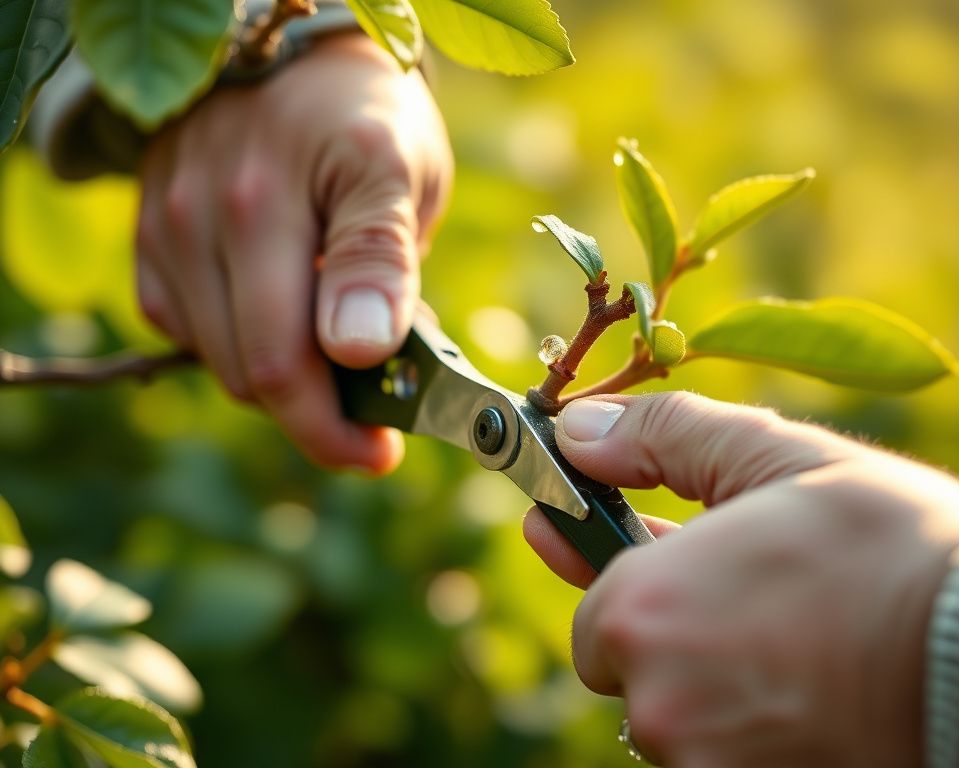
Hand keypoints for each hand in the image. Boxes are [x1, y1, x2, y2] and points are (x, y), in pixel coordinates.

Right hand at [135, 32, 451, 470]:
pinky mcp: (148, 237)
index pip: (282, 363)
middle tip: (372, 405)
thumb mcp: (400, 172)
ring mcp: (165, 229)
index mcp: (272, 205)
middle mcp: (200, 220)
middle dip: (316, 413)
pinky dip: (236, 342)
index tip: (381, 451)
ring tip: (334, 342)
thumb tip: (356, 352)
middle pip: (246, 376)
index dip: (332, 431)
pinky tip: (282, 309)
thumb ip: (380, 260)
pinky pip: (184, 328)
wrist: (291, 54)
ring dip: (281, 376)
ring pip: (216, 361)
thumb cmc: (362, 118)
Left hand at [525, 393, 958, 766]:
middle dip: (676, 637)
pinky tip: (803, 689)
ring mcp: (704, 764)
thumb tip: (580, 433)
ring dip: (716, 685)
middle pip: (634, 674)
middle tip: (745, 604)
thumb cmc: (888, 549)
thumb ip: (661, 438)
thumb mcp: (774, 459)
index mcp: (644, 609)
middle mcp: (657, 702)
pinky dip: (751, 729)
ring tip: (789, 643)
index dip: (627, 587)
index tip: (644, 570)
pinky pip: (724, 756)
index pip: (595, 612)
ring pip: (682, 721)